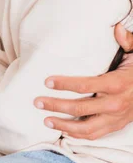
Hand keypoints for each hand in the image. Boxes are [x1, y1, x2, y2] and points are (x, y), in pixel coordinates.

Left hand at [34, 23, 132, 138]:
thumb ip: (127, 41)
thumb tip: (116, 27)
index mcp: (116, 84)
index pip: (85, 86)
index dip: (65, 84)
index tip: (48, 81)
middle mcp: (114, 104)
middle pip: (79, 108)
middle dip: (56, 105)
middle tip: (38, 101)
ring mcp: (114, 119)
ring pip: (85, 128)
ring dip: (63, 125)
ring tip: (46, 120)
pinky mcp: (114, 127)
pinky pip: (93, 135)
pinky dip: (76, 134)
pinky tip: (62, 129)